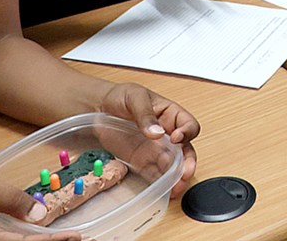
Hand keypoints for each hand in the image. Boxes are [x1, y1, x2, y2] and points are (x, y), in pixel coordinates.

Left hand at [98, 84, 199, 198]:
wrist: (98, 108)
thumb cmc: (120, 97)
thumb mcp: (135, 97)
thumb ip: (146, 114)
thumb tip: (157, 132)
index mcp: (170, 114)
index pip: (188, 125)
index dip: (187, 132)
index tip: (177, 138)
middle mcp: (167, 134)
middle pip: (186, 150)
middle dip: (188, 162)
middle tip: (185, 172)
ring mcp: (155, 149)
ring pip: (173, 165)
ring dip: (177, 177)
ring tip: (176, 186)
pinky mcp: (142, 161)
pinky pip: (155, 174)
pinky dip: (161, 183)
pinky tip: (163, 189)